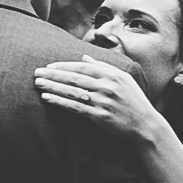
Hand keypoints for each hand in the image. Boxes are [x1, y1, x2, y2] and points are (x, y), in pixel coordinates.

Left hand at [35, 56, 164, 145]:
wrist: (145, 125)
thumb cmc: (134, 101)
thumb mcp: (124, 79)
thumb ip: (104, 66)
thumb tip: (84, 57)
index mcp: (112, 74)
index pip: (83, 66)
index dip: (64, 65)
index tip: (49, 66)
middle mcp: (107, 86)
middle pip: (74, 77)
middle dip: (53, 74)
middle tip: (36, 72)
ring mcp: (103, 101)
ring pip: (72, 91)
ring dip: (53, 86)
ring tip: (38, 84)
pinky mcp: (99, 116)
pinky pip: (75, 107)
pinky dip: (60, 101)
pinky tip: (48, 98)